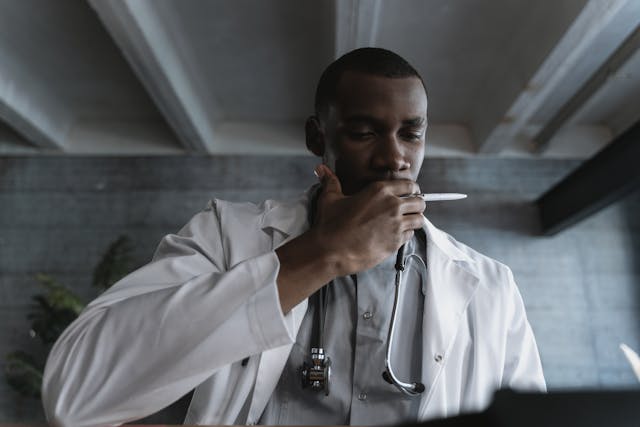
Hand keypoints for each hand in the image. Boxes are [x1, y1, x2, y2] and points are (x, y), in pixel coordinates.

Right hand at [311, 164, 425, 275]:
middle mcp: (391, 205)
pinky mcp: (396, 242)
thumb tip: (321, 169)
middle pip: (420, 202)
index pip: (409, 185)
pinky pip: (411, 235)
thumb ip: (331, 182)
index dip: (412, 189)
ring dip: (415, 220)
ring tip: (407, 222)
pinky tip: (397, 234)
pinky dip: (407, 234)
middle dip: (417, 204)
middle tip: (411, 209)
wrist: (331, 251)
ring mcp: (395, 225)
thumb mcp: (330, 199)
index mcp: (379, 191)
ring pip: (419, 219)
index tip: (411, 193)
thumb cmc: (330, 225)